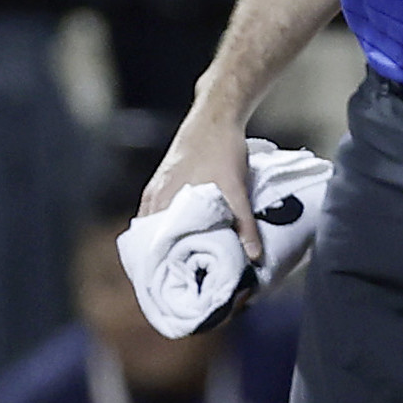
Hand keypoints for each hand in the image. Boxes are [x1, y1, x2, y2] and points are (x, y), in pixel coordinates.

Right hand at [142, 105, 259, 264]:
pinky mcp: (164, 181)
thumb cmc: (220, 150)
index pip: (149, 247)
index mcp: (162, 203)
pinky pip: (157, 213)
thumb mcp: (236, 190)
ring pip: (153, 226)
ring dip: (164, 244)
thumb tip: (253, 257)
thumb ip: (244, 225)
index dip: (155, 268)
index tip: (166, 287)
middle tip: (179, 280)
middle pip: (150, 239)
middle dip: (162, 260)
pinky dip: (166, 227)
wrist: (215, 116)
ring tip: (181, 264)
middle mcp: (154, 198)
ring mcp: (157, 188)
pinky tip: (181, 234)